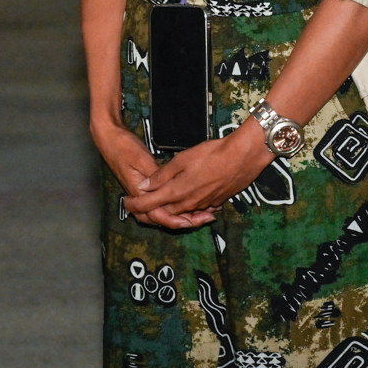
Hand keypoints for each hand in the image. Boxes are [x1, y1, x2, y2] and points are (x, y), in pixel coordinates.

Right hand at [91, 120, 206, 228]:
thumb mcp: (142, 159)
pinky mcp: (143, 187)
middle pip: (157, 218)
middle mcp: (138, 196)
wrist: (110, 139)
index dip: (173, 220)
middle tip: (196, 221)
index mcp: (138, 192)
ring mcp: (140, 192)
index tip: (188, 221)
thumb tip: (169, 190)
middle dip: (176, 222)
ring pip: (156, 213)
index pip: (156, 214)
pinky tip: (181, 204)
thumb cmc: (124, 147)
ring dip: (172, 217)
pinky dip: (168, 207)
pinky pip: (156, 203)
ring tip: (192, 216)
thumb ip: (155, 176)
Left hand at [123, 120, 275, 228]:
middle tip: (139, 203)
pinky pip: (197, 209)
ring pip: (181, 212)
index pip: (150, 204)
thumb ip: (163, 175)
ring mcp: (203, 205)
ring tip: (161, 201)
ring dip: (169, 209)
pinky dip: (187, 206)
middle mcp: (188, 203)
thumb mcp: (182, 160)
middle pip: (164, 211)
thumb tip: (145, 186)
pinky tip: (188, 197)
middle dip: (150, 209)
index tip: (125, 203)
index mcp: (177, 192)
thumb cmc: (212, 155)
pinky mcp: (215, 202)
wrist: (242, 158)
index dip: (136, 204)